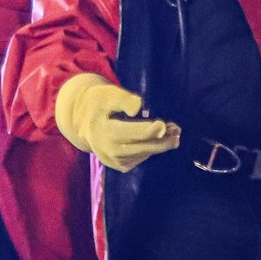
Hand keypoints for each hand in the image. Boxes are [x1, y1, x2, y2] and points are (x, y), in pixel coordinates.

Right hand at [53, 73, 181, 171]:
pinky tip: (161, 141)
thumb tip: (138, 107)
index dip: (149, 130)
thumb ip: (123, 99)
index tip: (164, 125)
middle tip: (177, 130)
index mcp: (103, 131)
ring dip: (161, 145)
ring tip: (175, 134)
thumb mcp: (107, 94)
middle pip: (141, 147)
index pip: (130, 133)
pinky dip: (151, 149)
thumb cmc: (98, 103)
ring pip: (143, 154)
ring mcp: (113, 160)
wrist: (83, 122)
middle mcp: (108, 150)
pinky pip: (140, 158)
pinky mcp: (119, 165)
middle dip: (162, 140)